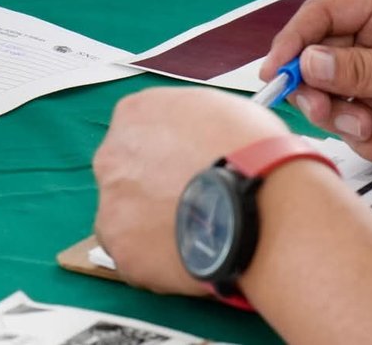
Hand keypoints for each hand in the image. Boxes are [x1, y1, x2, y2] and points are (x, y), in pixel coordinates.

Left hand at [93, 87, 287, 295]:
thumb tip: (194, 141)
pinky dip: (157, 262)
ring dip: (150, 227)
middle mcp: (112, 156)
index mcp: (135, 115)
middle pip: (124, 176)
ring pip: (124, 219)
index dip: (162, 156)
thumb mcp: (219, 109)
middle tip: (186, 205)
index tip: (181, 171)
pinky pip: (135, 259)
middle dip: (150, 191)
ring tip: (192, 235)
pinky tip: (188, 257)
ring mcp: (112, 204)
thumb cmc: (251, 153)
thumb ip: (189, 124)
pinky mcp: (123, 248)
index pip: (135, 136)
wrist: (258, 201)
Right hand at [260, 0, 371, 165]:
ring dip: (347, 122)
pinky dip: (370, 141)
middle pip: (319, 59)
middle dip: (319, 92)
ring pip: (333, 97)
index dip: (293, 43)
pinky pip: (356, 125)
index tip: (275, 73)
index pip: (322, 15)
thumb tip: (309, 62)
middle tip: (327, 114)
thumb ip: (362, 69)